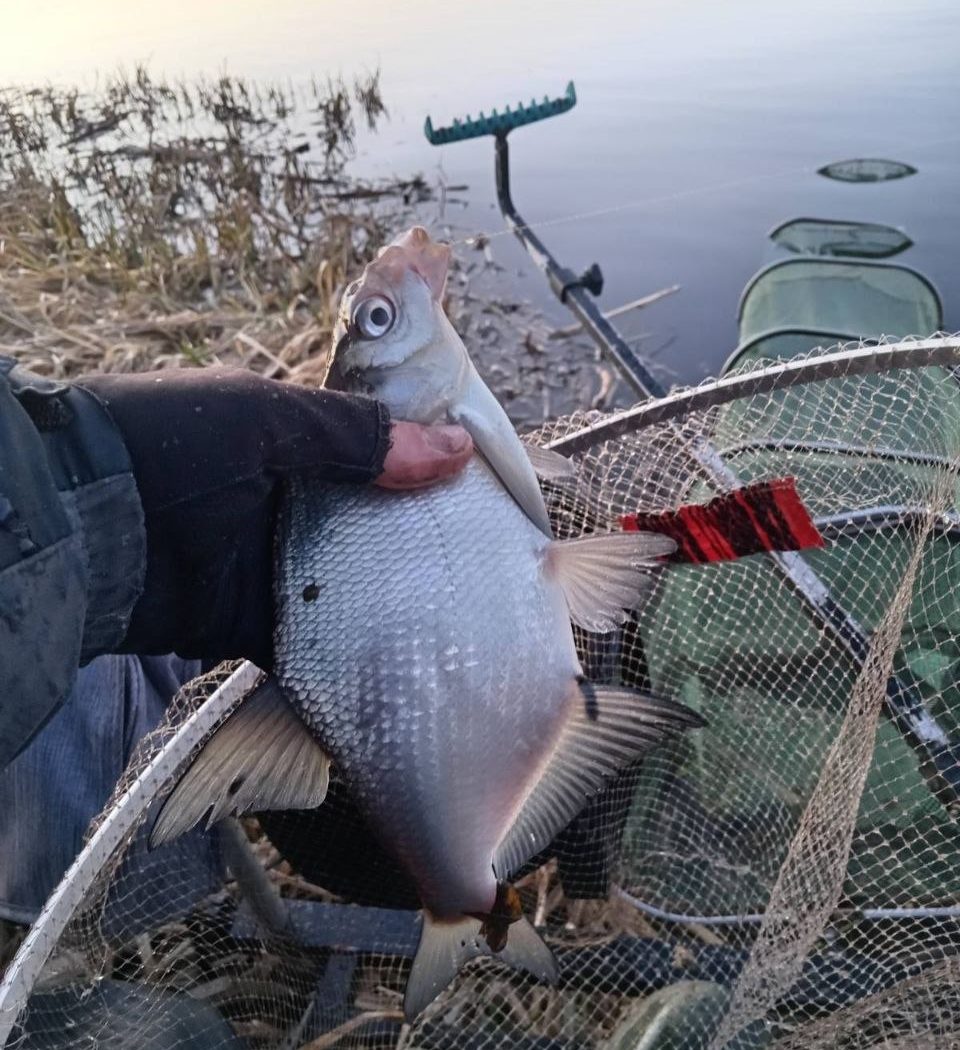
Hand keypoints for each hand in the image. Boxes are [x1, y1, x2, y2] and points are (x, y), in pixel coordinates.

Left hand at [76, 368, 468, 669]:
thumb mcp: (265, 419)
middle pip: (371, 519)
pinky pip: (315, 636)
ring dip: (397, 591)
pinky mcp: (255, 620)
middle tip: (492, 551)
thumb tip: (456, 449)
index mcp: (289, 440)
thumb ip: (355, 437)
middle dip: (422, 534)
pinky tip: (411, 653)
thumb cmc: (167, 446)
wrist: (77, 529)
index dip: (425, 459)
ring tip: (470, 605)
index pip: (374, 447)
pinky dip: (352, 645)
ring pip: (351, 579)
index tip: (485, 477)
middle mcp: (287, 501)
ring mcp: (272, 562)